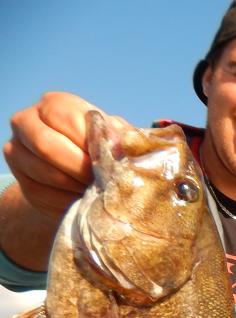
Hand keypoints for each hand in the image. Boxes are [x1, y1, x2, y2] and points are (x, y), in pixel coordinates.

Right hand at [3, 92, 128, 216]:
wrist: (79, 177)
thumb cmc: (103, 150)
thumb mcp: (116, 139)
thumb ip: (121, 138)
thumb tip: (123, 147)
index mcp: (55, 104)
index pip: (70, 120)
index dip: (93, 145)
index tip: (114, 162)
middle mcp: (27, 121)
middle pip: (47, 145)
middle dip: (81, 168)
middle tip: (104, 181)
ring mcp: (18, 151)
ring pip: (46, 173)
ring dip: (78, 187)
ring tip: (99, 191)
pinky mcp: (22, 181)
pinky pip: (44, 195)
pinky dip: (70, 201)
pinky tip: (85, 200)